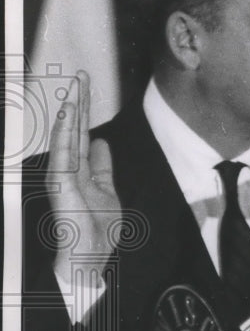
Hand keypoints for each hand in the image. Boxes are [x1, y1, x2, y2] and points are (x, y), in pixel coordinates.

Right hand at [46, 70, 121, 282]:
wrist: (89, 255)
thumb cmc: (96, 228)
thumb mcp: (108, 190)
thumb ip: (103, 166)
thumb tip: (101, 143)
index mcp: (81, 169)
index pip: (82, 133)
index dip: (85, 111)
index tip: (86, 89)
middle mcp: (70, 168)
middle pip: (74, 128)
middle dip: (79, 101)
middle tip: (81, 75)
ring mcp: (63, 174)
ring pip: (67, 135)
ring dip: (71, 109)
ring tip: (75, 86)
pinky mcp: (61, 182)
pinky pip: (62, 151)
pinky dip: (63, 131)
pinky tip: (67, 112)